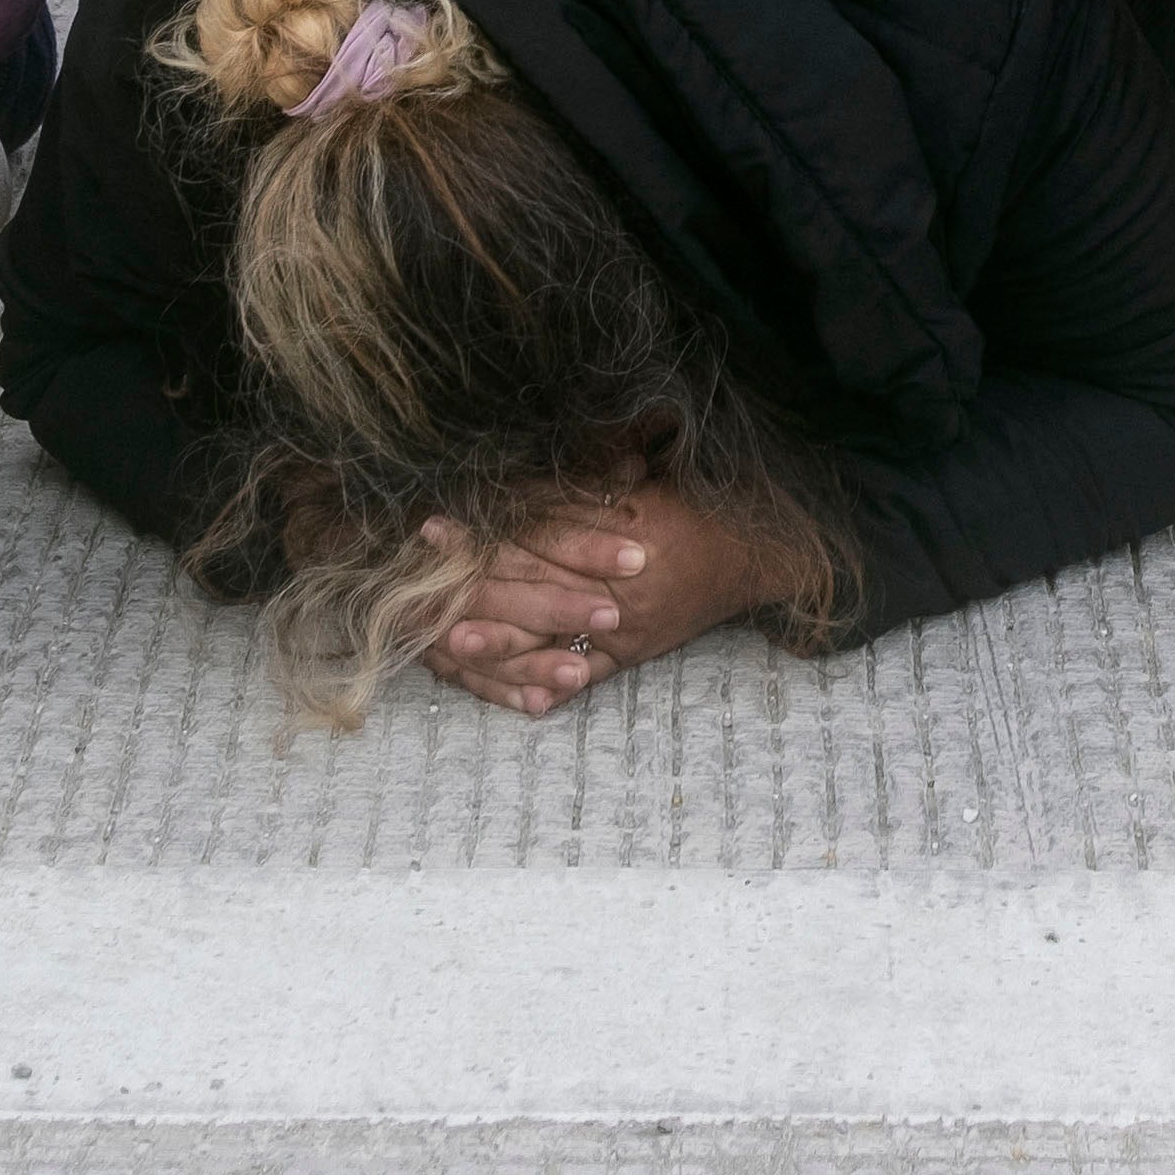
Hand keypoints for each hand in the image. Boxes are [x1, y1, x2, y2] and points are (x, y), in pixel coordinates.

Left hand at [419, 483, 787, 715]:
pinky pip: (581, 677)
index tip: (436, 526)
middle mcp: (623, 589)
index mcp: (624, 535)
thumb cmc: (697, 509)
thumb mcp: (643, 484)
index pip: (541, 536)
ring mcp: (626, 631)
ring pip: (551, 638)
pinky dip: (545, 685)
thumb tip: (515, 479)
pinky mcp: (629, 659)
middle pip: (535, 588)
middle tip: (419, 582)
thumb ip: (581, 484)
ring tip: (448, 639)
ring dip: (498, 640)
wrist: (755, 558)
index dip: (487, 532)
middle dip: (473, 583)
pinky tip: (509, 695)